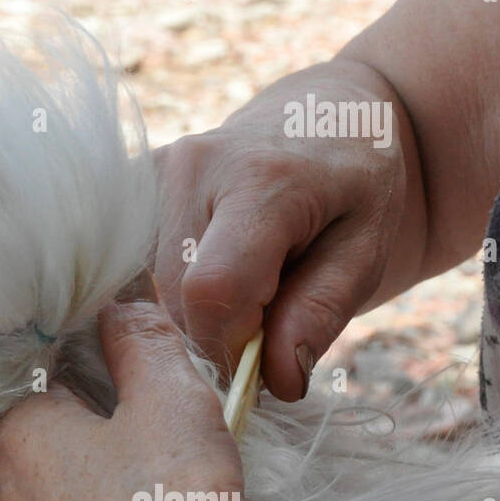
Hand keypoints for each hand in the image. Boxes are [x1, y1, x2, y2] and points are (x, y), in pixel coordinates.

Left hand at [0, 298, 293, 500]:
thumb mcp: (172, 399)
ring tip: (141, 472)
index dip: (75, 350)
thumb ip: (141, 340)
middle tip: (136, 409)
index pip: (26, 367)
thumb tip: (120, 306)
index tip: (115, 348)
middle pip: (27, 428)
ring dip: (78, 472)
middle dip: (76, 412)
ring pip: (38, 488)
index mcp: (10, 433)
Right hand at [151, 57, 422, 400]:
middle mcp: (192, 166)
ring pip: (150, 289)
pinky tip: (211, 268)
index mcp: (263, 179)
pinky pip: (136, 267)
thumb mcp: (366, 252)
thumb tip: (275, 382)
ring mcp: (154, 171)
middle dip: (219, 331)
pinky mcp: (133, 184)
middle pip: (177, 296)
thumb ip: (321, 314)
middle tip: (267, 321)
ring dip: (195, 311)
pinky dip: (171, 289)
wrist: (321, 118)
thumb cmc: (352, 191)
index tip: (264, 362)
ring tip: (245, 286)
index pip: (214, 290)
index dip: (231, 346)